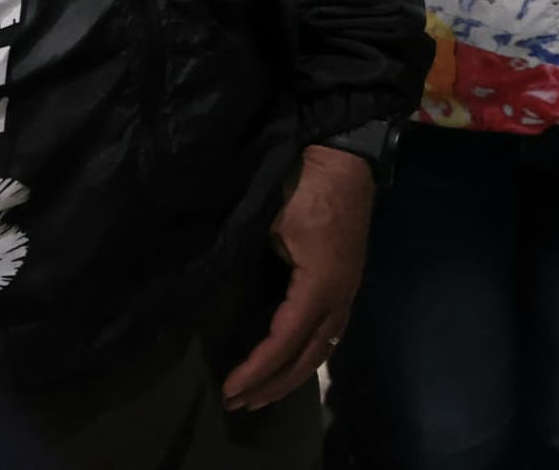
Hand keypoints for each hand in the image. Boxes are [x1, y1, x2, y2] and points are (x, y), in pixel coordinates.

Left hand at [221, 145, 374, 411]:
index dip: (257, 369)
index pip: (286, 341)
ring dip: (291, 376)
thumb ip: (245, 254)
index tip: (229, 388)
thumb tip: (210, 284)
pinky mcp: (346, 282)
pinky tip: (290, 363)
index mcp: (321, 284)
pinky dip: (307, 355)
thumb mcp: (269, 221)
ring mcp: (348, 290)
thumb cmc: (304, 184)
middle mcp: (340, 296)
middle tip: (238, 404)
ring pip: (323, 349)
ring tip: (261, 395)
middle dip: (272, 385)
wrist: (344, 155)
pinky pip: (329, 333)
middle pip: (308, 357)